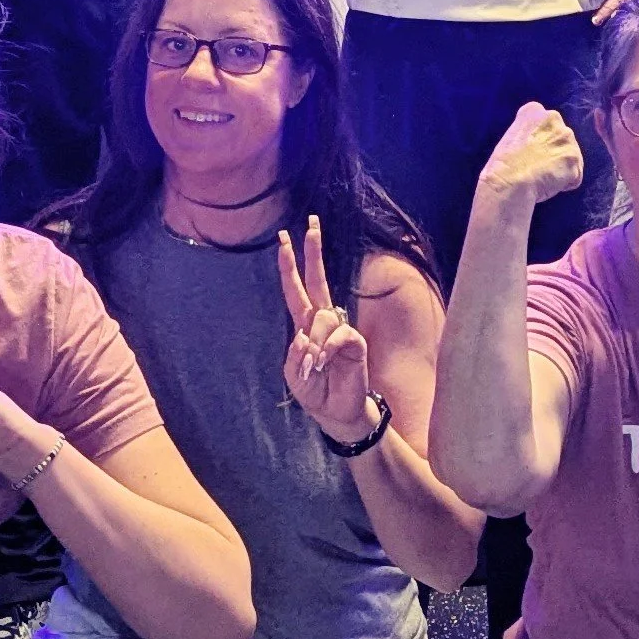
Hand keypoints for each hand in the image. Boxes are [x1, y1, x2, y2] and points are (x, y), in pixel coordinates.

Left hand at [277, 216, 376, 442]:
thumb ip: (294, 355)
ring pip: (322, 317)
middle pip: (317, 281)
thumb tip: (303, 335)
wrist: (336, 414)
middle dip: (313, 253)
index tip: (283, 240)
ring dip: (314, 343)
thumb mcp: (294, 375)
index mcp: (304, 325)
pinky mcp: (354, 343)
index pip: (296, 289)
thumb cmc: (315, 392)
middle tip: (312, 224)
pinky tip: (325, 362)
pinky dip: (328, 349)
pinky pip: (339, 335)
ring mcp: (340, 330)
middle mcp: (323, 321)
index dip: (289, 266)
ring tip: (314, 366)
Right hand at [475, 101, 586, 215]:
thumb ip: (529, 133)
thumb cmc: (503, 163)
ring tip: (544, 176)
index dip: (539, 140)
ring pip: (571, 156)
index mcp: (535, 111)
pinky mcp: (574, 160)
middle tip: (538, 165)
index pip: (546, 122)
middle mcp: (556, 120)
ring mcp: (568, 140)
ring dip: (562, 168)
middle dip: (554, 151)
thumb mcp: (511, 135)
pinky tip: (550, 183)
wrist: (510, 181)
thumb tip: (536, 144)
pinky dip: (566, 183)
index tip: (530, 151)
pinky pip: (575, 176)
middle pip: (562, 138)